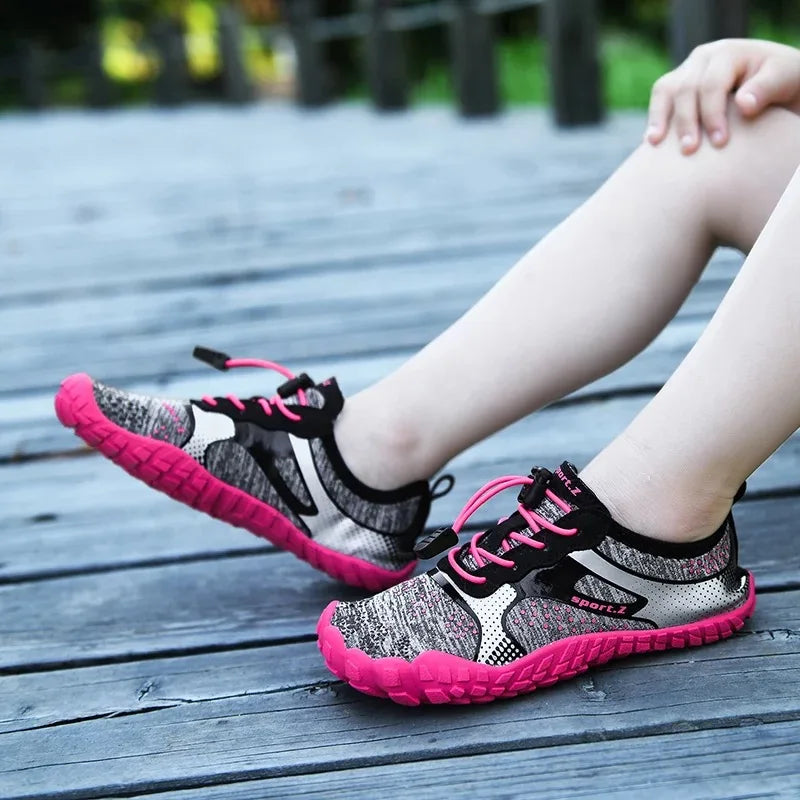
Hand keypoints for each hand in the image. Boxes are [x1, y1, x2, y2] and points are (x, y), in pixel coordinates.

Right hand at [645, 39, 799, 153]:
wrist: (770, 82)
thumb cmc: (780, 81)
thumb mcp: (784, 78)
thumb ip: (767, 88)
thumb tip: (743, 105)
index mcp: (728, 53)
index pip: (711, 84)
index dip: (712, 114)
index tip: (720, 143)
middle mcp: (702, 58)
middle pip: (685, 88)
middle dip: (686, 121)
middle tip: (689, 150)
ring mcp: (686, 71)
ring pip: (665, 91)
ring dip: (660, 119)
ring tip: (655, 143)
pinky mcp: (677, 87)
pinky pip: (659, 99)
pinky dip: (654, 119)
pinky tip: (652, 141)